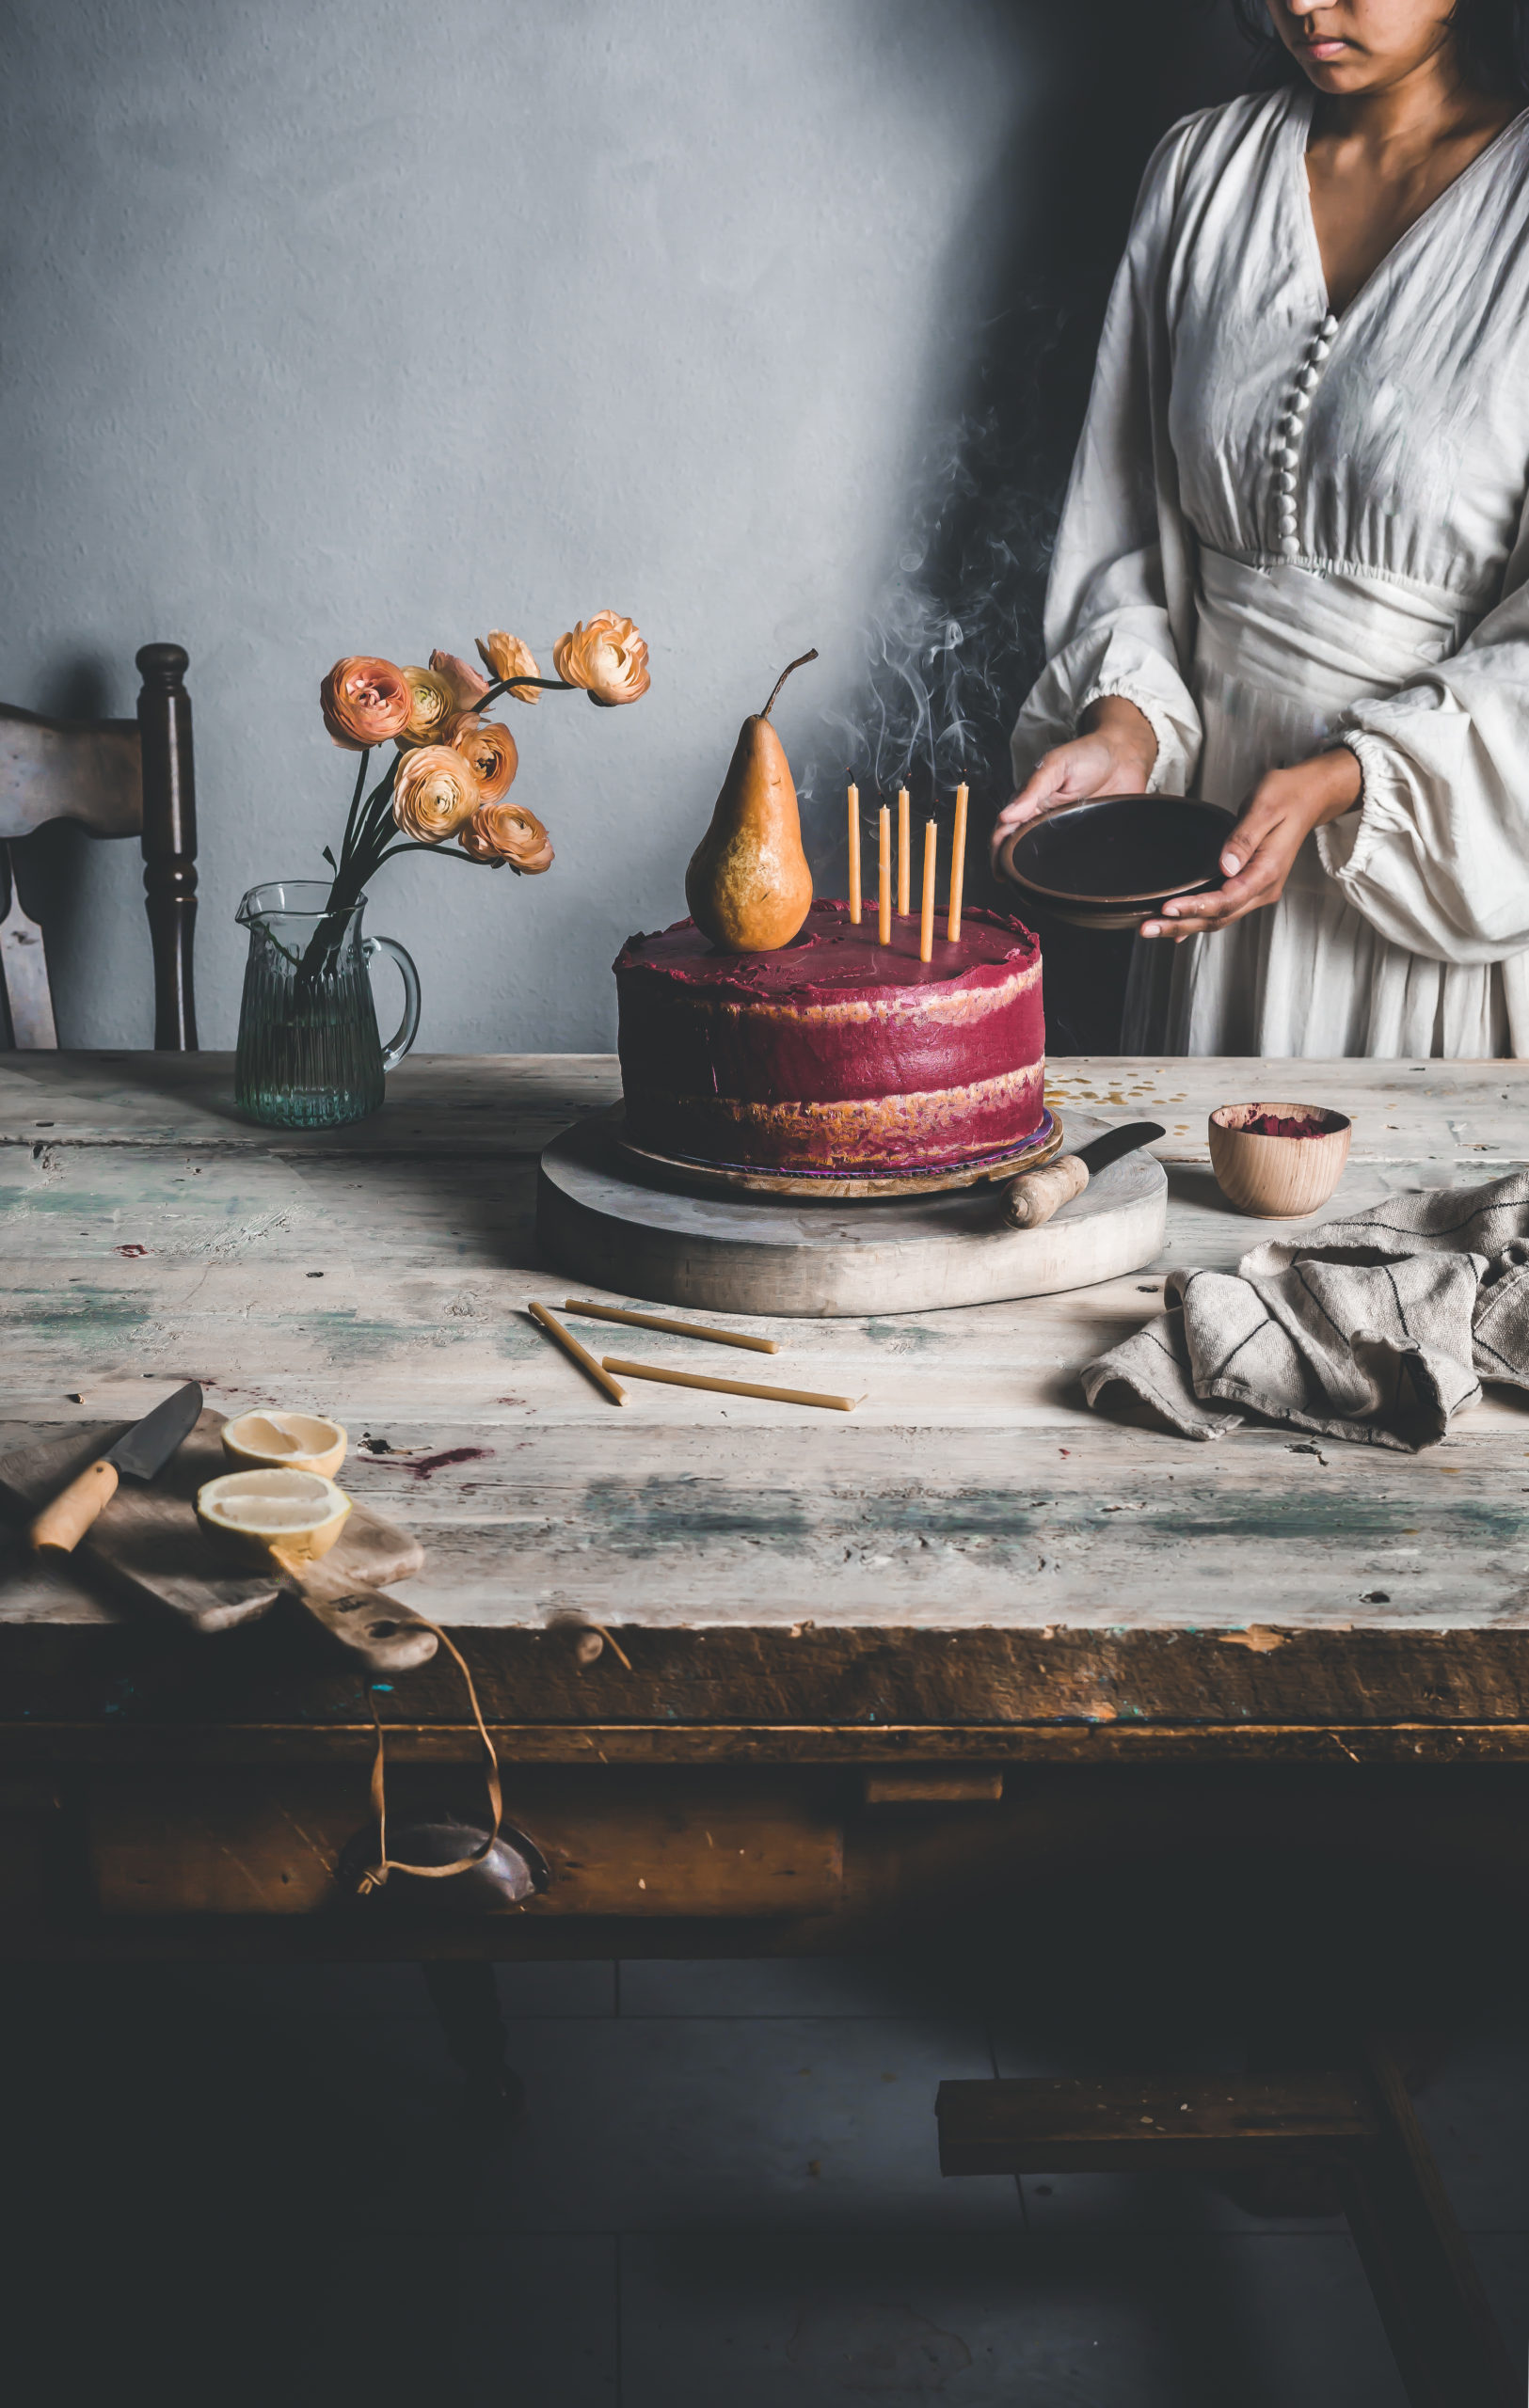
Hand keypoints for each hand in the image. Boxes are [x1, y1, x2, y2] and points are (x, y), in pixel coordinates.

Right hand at [990, 695, 1157, 870]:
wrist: (1127, 755)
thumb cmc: (1088, 754)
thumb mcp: (1055, 766)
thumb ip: (1032, 790)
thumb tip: (1005, 816)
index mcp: (1032, 802)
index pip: (1006, 830)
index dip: (998, 850)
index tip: (999, 870)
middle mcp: (1045, 819)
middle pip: (1022, 847)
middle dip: (1013, 867)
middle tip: (1012, 884)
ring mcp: (1066, 830)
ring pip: (1047, 855)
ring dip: (1038, 871)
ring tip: (1032, 891)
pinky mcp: (1087, 835)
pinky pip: (1075, 855)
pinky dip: (1068, 868)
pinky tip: (1064, 883)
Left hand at [1141, 747, 1362, 941]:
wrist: (1307, 796)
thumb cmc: (1286, 795)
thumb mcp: (1265, 807)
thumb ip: (1244, 838)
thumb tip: (1226, 867)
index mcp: (1267, 871)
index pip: (1227, 899)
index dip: (1196, 907)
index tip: (1168, 907)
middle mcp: (1263, 888)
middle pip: (1218, 917)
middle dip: (1180, 925)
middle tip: (1146, 928)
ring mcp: (1256, 890)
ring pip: (1217, 917)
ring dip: (1184, 925)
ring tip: (1149, 928)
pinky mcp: (1248, 885)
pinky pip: (1221, 909)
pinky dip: (1196, 919)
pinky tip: (1175, 928)